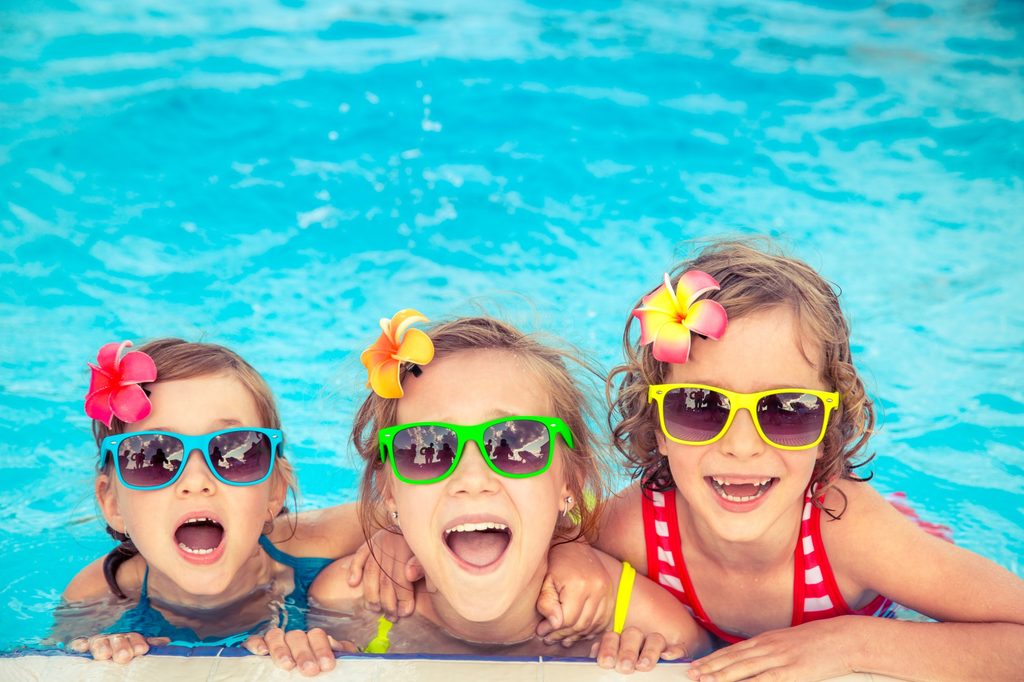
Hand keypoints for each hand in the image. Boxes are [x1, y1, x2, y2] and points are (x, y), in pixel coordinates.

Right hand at [68, 632, 168, 662]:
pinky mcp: (82, 644)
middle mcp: (114, 637)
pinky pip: (79, 643)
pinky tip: (81, 646)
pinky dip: (80, 644)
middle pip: (118, 639)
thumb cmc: (127, 648)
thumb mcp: (138, 645)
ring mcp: (98, 640)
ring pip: (100, 641)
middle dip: (121, 647)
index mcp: (129, 638)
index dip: (138, 643)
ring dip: (102, 646)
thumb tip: (166, 642)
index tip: (142, 650)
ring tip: (104, 654)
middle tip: (124, 657)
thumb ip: (150, 643)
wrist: (104, 647)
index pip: (135, 638)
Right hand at [243, 627, 356, 676]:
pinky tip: (262, 652)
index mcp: (312, 641)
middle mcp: (294, 639)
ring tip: (287, 665)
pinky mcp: (257, 647)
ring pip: (276, 635)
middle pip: (297, 636)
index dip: (322, 649)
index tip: (327, 665)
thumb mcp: (326, 664)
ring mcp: (275, 642)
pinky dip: (257, 643)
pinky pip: (254, 640)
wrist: (301, 677)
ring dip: (281, 649)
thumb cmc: (315, 670)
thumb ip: (336, 655)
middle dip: (304, 653)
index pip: (317, 636)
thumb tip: (343, 650)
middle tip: (309, 670)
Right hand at [346, 530, 422, 618]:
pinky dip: (354, 569)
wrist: (418, 522)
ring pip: (371, 571)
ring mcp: (380, 542)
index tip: (404, 612)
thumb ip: (423, 566)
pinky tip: (353, 583)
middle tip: (391, 617)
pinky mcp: (370, 541)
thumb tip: (410, 575)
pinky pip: (359, 555)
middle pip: (386, 579)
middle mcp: (392, 543)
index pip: (402, 578)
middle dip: (388, 602)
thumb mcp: (430, 555)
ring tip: (375, 608)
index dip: (403, 598)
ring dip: (371, 593)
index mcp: (410, 547)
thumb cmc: (425, 547)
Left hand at [535, 541, 612, 645]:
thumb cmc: (555, 562)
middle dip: (563, 635)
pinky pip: (602, 620)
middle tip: (548, 638)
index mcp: (579, 584)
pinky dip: (590, 629)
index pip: (567, 620)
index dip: (552, 630)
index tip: (541, 631)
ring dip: (576, 635)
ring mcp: (607, 591)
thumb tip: (554, 624)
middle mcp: (597, 588)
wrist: (573, 545)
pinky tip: (577, 631)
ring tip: (561, 637)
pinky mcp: (611, 594)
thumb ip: (546, 602)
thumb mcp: (544, 580)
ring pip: (592, 625)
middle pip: (580, 624)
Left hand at [591, 626, 686, 673]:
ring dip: (649, 651)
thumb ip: (605, 660)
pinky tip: (667, 657)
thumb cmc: (618, 673)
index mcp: (618, 642)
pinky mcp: (674, 654)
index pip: (612, 637)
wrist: (635, 677)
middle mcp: (637, 641)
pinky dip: (674, 651)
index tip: (606, 662)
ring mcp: (655, 646)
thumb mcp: (610, 668)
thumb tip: (599, 659)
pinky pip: (677, 648)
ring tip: (643, 665)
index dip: (608, 648)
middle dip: (627, 651)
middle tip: (624, 667)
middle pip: (632, 635)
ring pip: (655, 639)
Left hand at [687, 618, 859, 681]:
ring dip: (721, 676)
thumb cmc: (819, 642)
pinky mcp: (791, 672)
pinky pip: (765, 680)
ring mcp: (778, 659)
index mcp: (766, 640)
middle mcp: (767, 647)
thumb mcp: (789, 642)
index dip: (713, 660)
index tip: (697, 666)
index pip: (733, 651)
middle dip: (710, 668)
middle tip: (691, 674)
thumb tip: (754, 658)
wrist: (843, 638)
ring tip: (704, 680)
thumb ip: (771, 649)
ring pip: (743, 669)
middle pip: (732, 659)